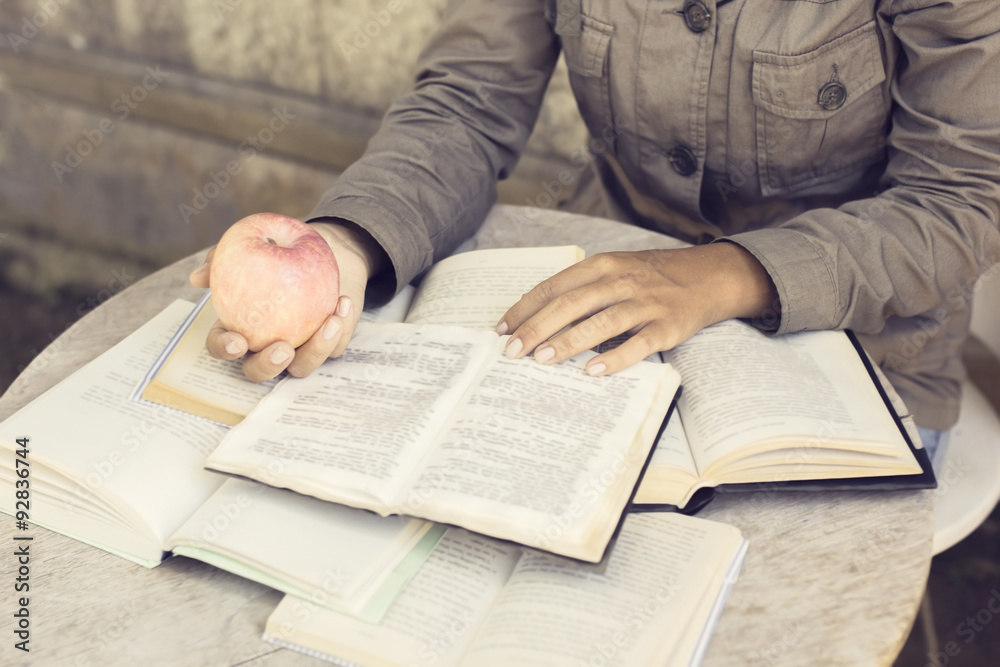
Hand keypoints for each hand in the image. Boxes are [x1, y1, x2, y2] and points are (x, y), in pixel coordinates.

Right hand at [189, 220, 385, 381]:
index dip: (224, 349)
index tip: (238, 340)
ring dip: (316, 349)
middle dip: (268, 366)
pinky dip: (342, 328)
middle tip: (283, 348)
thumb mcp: (253, 247)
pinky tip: (343, 303)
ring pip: (301, 368)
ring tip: (330, 321)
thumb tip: (198, 276)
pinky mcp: (328, 346)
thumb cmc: (280, 251)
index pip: (222, 346)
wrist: (324, 252)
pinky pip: (334, 348)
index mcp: (239, 326)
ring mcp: (299, 350)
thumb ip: (222, 259)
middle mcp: (266, 345)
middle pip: (257, 371)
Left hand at [496, 242, 777, 375]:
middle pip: (571, 304)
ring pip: (601, 322)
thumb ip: (582, 288)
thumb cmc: (652, 277)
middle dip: (537, 327)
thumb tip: (538, 318)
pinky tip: (593, 371)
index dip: (526, 308)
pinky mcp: (668, 326)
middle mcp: (622, 280)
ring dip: (568, 342)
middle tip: (513, 350)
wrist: (709, 276)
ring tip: (542, 359)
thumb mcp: (616, 270)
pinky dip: (615, 358)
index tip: (503, 329)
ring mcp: (646, 303)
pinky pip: (638, 344)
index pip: (555, 286)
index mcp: (603, 265)